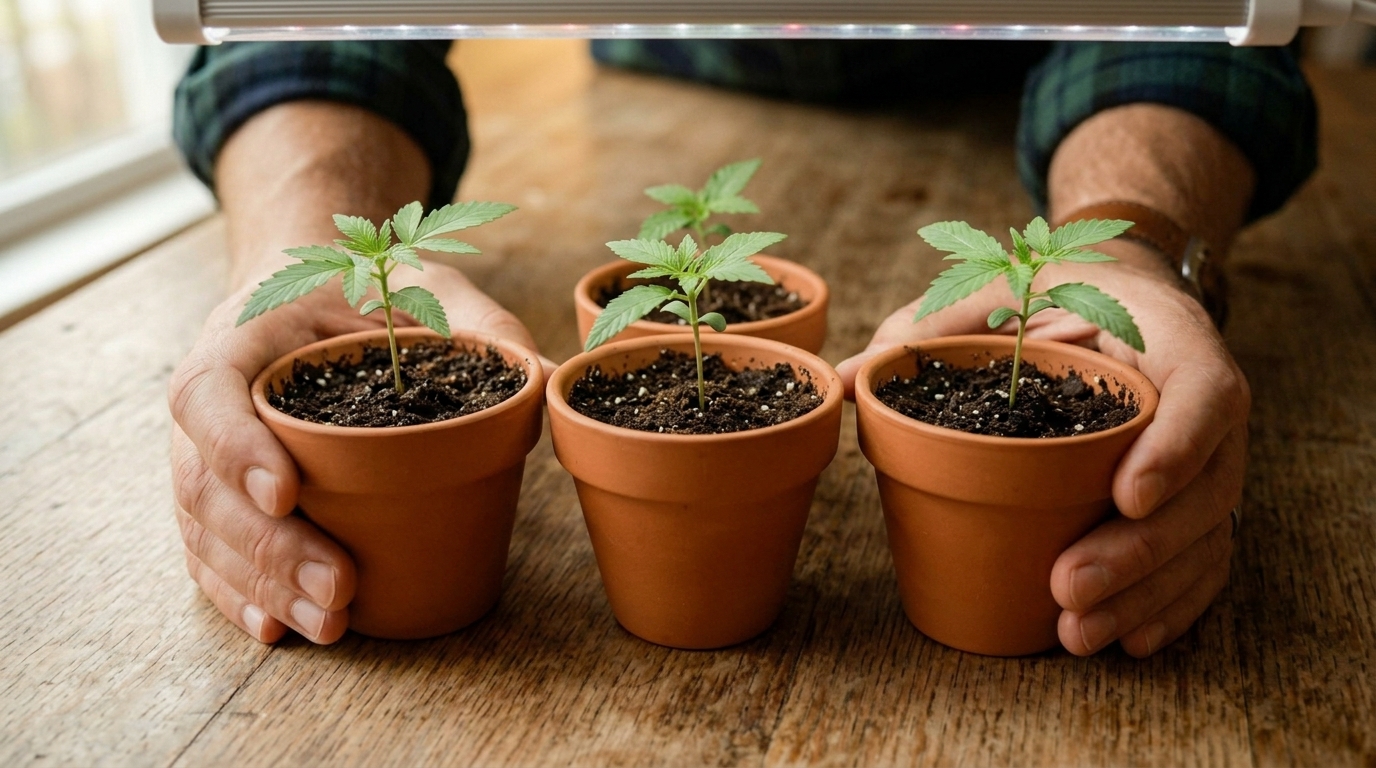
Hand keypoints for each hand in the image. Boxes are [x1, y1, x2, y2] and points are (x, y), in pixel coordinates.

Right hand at [169, 261, 550, 642]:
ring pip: (207, 530)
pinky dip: (239, 594)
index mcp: (245, 335)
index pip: (207, 391)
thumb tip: (549, 372)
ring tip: (329, 622)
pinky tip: (280, 627)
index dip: (235, 447)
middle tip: (340, 586)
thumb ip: (480, 324)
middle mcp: (214, 399)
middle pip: (206, 483)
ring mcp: (207, 451)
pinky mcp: (222, 495)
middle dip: (270, 548)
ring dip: (263, 586)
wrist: (314, 291)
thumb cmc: (366, 290)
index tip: (287, 492)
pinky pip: (208, 552)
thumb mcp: (423, 288)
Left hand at [837, 243, 1247, 656]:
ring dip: (1145, 595)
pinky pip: (1205, 559)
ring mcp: (1209, 458)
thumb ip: (933, 328)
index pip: (1204, 394)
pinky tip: (1128, 641)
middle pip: (1204, 488)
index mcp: (1170, 338)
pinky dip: (1171, 605)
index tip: (1123, 496)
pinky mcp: (1197, 499)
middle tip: (1066, 586)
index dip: (1175, 449)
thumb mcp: (998, 290)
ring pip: (1204, 538)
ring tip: (1078, 635)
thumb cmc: (1052, 292)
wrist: (1117, 294)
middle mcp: (1205, 404)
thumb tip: (850, 378)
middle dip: (1137, 551)